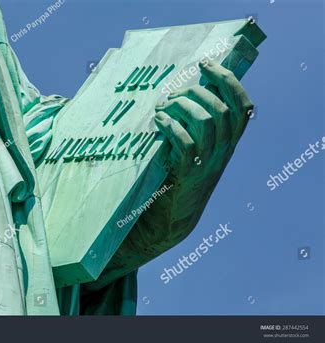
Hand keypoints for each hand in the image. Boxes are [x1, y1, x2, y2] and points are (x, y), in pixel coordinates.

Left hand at [93, 60, 254, 287]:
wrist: (170, 220)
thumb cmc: (176, 179)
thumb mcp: (194, 153)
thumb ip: (196, 129)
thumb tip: (182, 94)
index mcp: (228, 144)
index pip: (242, 107)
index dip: (227, 81)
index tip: (206, 64)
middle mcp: (222, 153)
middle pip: (221, 108)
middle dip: (195, 92)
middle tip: (172, 94)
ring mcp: (206, 164)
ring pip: (206, 121)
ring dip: (182, 106)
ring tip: (162, 107)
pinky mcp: (186, 175)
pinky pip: (185, 143)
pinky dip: (171, 126)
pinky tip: (158, 122)